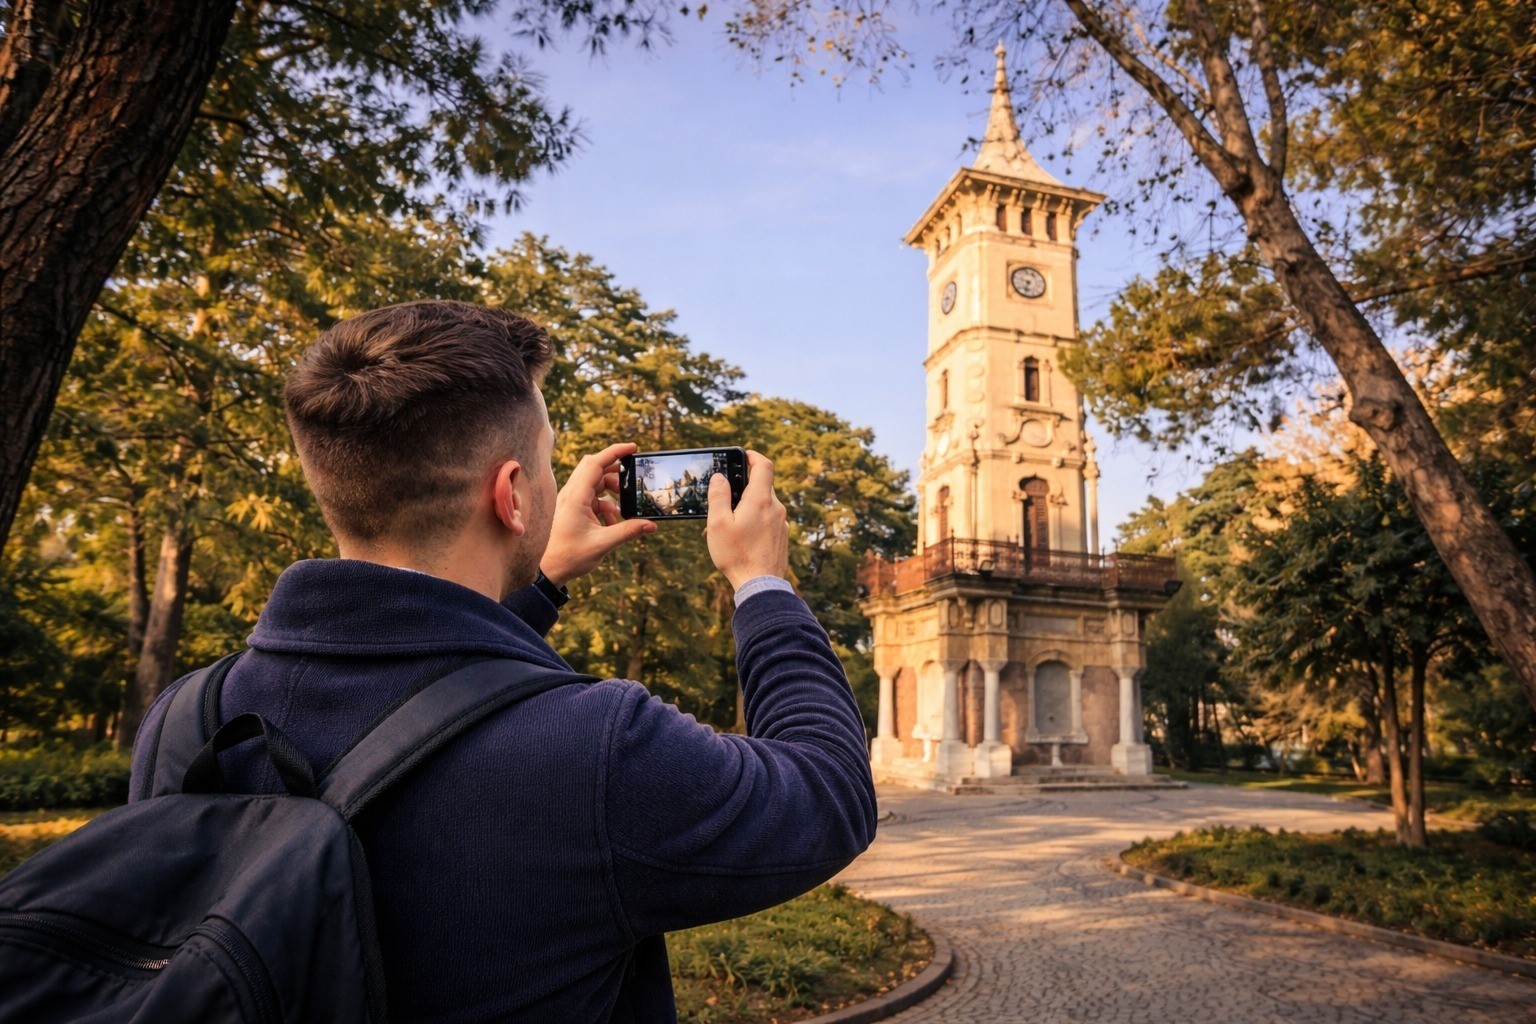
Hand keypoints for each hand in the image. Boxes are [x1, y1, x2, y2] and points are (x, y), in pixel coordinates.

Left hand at [540, 442, 655, 586]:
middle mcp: (571, 494)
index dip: (615, 452)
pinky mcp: (572, 509)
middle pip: (594, 467)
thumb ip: (628, 531)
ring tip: (622, 508)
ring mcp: (570, 500)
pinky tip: (612, 522)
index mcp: (576, 497)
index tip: (633, 448)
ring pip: (594, 483)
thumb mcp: (602, 544)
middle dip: (615, 471)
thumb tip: (651, 524)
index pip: (596, 463)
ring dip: (611, 491)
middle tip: (631, 480)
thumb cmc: (568, 556)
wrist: (547, 570)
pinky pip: (592, 497)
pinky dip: (605, 504)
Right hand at [705, 450, 787, 590]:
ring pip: (764, 505)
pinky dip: (755, 521)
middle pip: (762, 486)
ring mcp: (782, 523)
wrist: (760, 585)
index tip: (743, 455)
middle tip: (725, 501)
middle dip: (744, 488)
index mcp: (761, 500)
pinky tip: (741, 538)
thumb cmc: (736, 555)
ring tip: (729, 526)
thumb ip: (718, 496)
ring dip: (748, 508)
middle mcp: (776, 508)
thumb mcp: (718, 523)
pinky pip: (768, 520)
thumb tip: (720, 477)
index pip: (764, 465)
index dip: (753, 456)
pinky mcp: (782, 537)